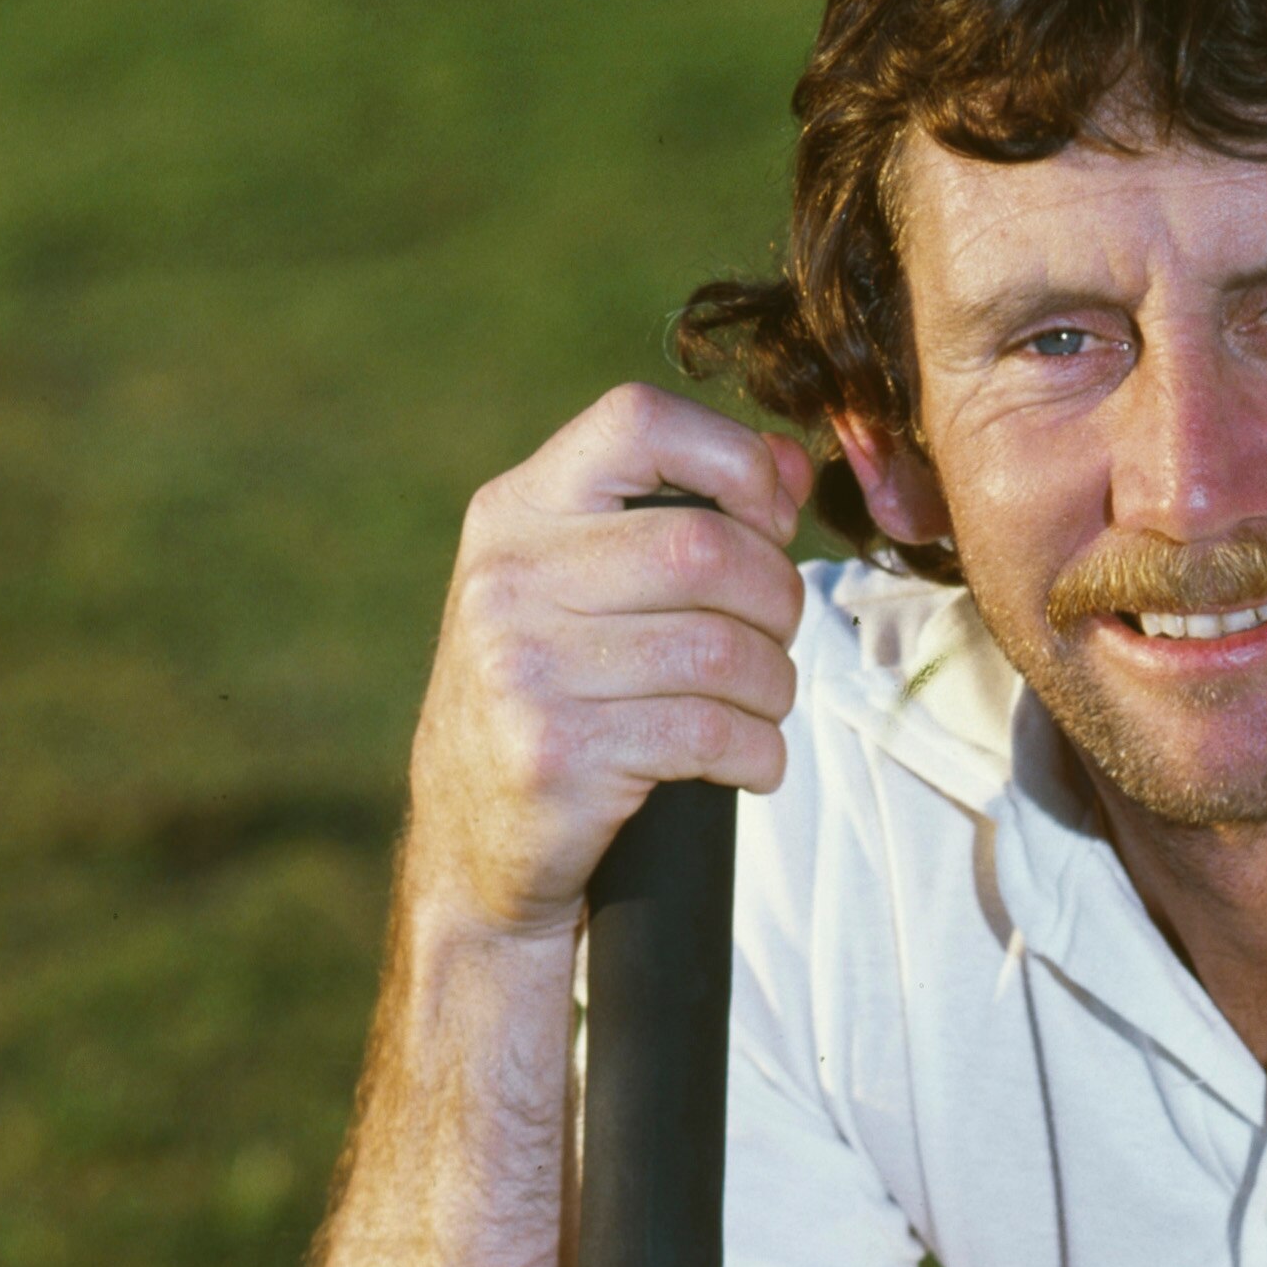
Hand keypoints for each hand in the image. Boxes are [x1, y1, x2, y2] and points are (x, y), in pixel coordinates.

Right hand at [403, 385, 817, 945]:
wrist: (476, 845)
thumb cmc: (557, 698)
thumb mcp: (586, 587)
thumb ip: (680, 511)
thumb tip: (790, 462)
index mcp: (518, 512)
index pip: (638, 421)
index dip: (734, 460)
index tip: (767, 519)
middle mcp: (510, 577)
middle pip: (707, 550)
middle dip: (777, 600)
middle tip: (774, 640)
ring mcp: (525, 666)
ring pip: (723, 651)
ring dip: (775, 687)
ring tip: (761, 707)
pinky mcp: (556, 753)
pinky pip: (711, 735)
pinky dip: (759, 753)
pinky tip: (748, 762)